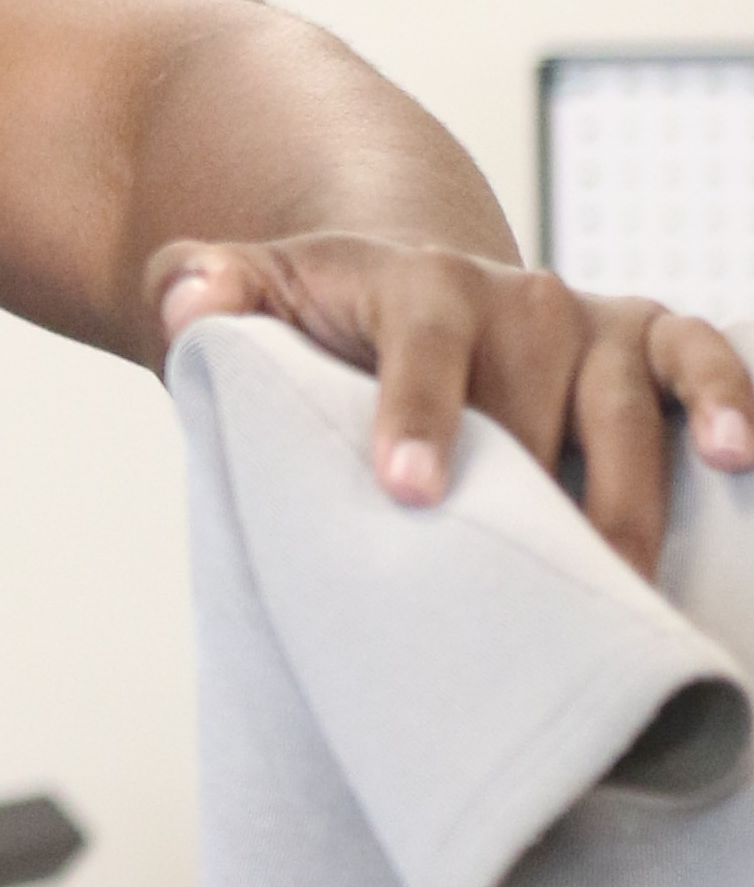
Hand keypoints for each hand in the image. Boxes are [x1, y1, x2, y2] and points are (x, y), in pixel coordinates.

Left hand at [150, 232, 753, 578]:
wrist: (400, 297)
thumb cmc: (316, 326)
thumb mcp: (245, 300)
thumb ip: (200, 293)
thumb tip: (187, 304)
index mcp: (413, 283)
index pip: (422, 338)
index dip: (418, 411)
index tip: (409, 492)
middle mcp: (513, 296)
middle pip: (531, 398)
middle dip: (525, 498)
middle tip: (512, 602)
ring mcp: (587, 319)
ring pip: (618, 407)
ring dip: (621, 500)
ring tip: (610, 590)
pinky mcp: (646, 342)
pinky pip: (698, 360)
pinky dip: (726, 401)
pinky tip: (736, 462)